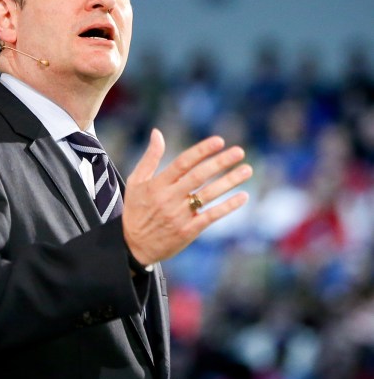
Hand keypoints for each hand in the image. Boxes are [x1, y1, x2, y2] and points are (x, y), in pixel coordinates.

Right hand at [122, 129, 251, 265]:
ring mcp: (179, 215)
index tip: (219, 141)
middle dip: (220, 162)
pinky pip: (211, 216)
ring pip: (208, 195)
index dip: (201, 151)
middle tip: (239, 151)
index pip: (182, 163)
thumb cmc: (136, 210)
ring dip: (229, 181)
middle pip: (198, 177)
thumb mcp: (136, 182)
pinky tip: (243, 196)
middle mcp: (168, 199)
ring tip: (247, 170)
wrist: (132, 245)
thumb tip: (157, 133)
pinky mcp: (188, 231)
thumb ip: (150, 158)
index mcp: (156, 185)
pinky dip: (228, 206)